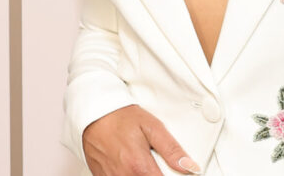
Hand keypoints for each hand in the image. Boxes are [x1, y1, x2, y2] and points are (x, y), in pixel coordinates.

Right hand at [83, 104, 202, 174]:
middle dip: (155, 174)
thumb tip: (190, 166)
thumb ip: (172, 149)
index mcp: (139, 167)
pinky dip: (128, 174)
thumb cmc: (120, 117)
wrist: (94, 114)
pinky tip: (130, 166)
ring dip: (142, 175)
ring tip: (142, 163)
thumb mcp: (152, 127)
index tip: (173, 172)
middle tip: (155, 163)